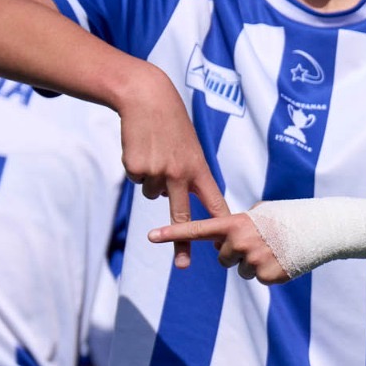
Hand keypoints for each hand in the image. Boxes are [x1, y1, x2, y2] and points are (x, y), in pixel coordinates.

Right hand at [116, 64, 228, 267]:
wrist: (147, 99)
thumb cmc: (172, 125)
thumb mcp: (189, 148)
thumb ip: (187, 175)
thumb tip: (170, 200)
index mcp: (198, 169)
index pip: (214, 202)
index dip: (221, 224)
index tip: (229, 243)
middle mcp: (179, 174)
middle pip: (181, 215)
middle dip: (182, 243)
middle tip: (184, 266)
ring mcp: (157, 172)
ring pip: (151, 192)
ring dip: (151, 178)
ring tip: (155, 152)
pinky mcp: (136, 168)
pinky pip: (136, 179)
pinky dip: (137, 168)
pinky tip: (142, 148)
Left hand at [149, 211, 289, 284]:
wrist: (321, 229)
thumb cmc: (291, 216)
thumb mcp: (263, 211)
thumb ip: (241, 222)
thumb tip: (228, 235)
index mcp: (237, 223)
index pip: (199, 229)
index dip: (174, 233)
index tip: (150, 236)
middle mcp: (241, 242)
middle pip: (223, 258)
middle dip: (236, 253)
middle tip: (259, 243)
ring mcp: (254, 261)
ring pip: (241, 270)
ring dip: (253, 264)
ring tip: (274, 250)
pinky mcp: (268, 276)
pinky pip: (258, 278)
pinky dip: (268, 272)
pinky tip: (283, 259)